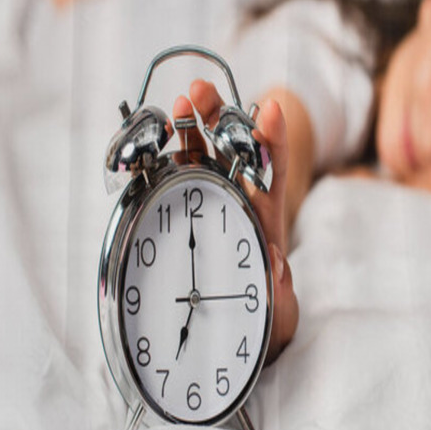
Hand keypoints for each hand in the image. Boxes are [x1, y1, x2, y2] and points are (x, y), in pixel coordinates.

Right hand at [171, 80, 298, 365]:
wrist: (231, 337)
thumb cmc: (262, 321)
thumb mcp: (279, 316)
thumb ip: (282, 298)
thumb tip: (275, 265)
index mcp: (264, 220)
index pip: (273, 172)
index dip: (273, 139)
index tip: (269, 109)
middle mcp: (235, 206)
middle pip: (229, 152)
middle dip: (218, 118)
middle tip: (199, 93)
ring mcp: (204, 209)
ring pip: (196, 162)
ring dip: (187, 131)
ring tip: (177, 104)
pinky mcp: (175, 220)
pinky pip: (168, 187)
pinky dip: (160, 164)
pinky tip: (149, 146)